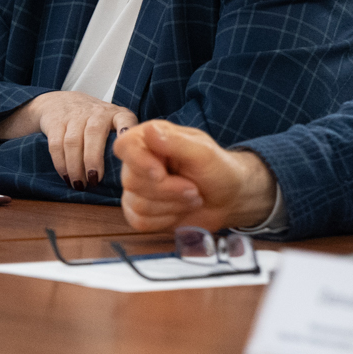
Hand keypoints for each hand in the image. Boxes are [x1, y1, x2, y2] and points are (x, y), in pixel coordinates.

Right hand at [0, 91, 139, 190]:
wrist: (61, 101)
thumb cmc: (95, 122)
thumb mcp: (114, 125)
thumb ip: (123, 144)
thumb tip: (133, 176)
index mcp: (117, 114)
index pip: (124, 119)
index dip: (125, 131)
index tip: (126, 148)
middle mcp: (96, 113)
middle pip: (94, 133)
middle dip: (93, 159)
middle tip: (94, 181)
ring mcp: (75, 116)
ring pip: (73, 141)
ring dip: (75, 166)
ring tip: (79, 184)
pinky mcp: (56, 122)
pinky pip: (56, 144)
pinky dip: (60, 163)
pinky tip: (66, 176)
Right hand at [114, 120, 276, 230]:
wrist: (228, 198)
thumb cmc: (218, 170)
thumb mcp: (203, 153)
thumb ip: (176, 142)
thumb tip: (150, 131)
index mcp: (151, 139)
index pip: (124, 146)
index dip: (138, 162)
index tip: (160, 173)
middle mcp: (140, 162)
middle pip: (132, 181)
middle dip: (168, 190)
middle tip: (193, 188)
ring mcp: (138, 189)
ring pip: (138, 204)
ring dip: (172, 205)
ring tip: (192, 196)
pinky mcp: (141, 212)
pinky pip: (140, 222)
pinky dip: (165, 220)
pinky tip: (179, 210)